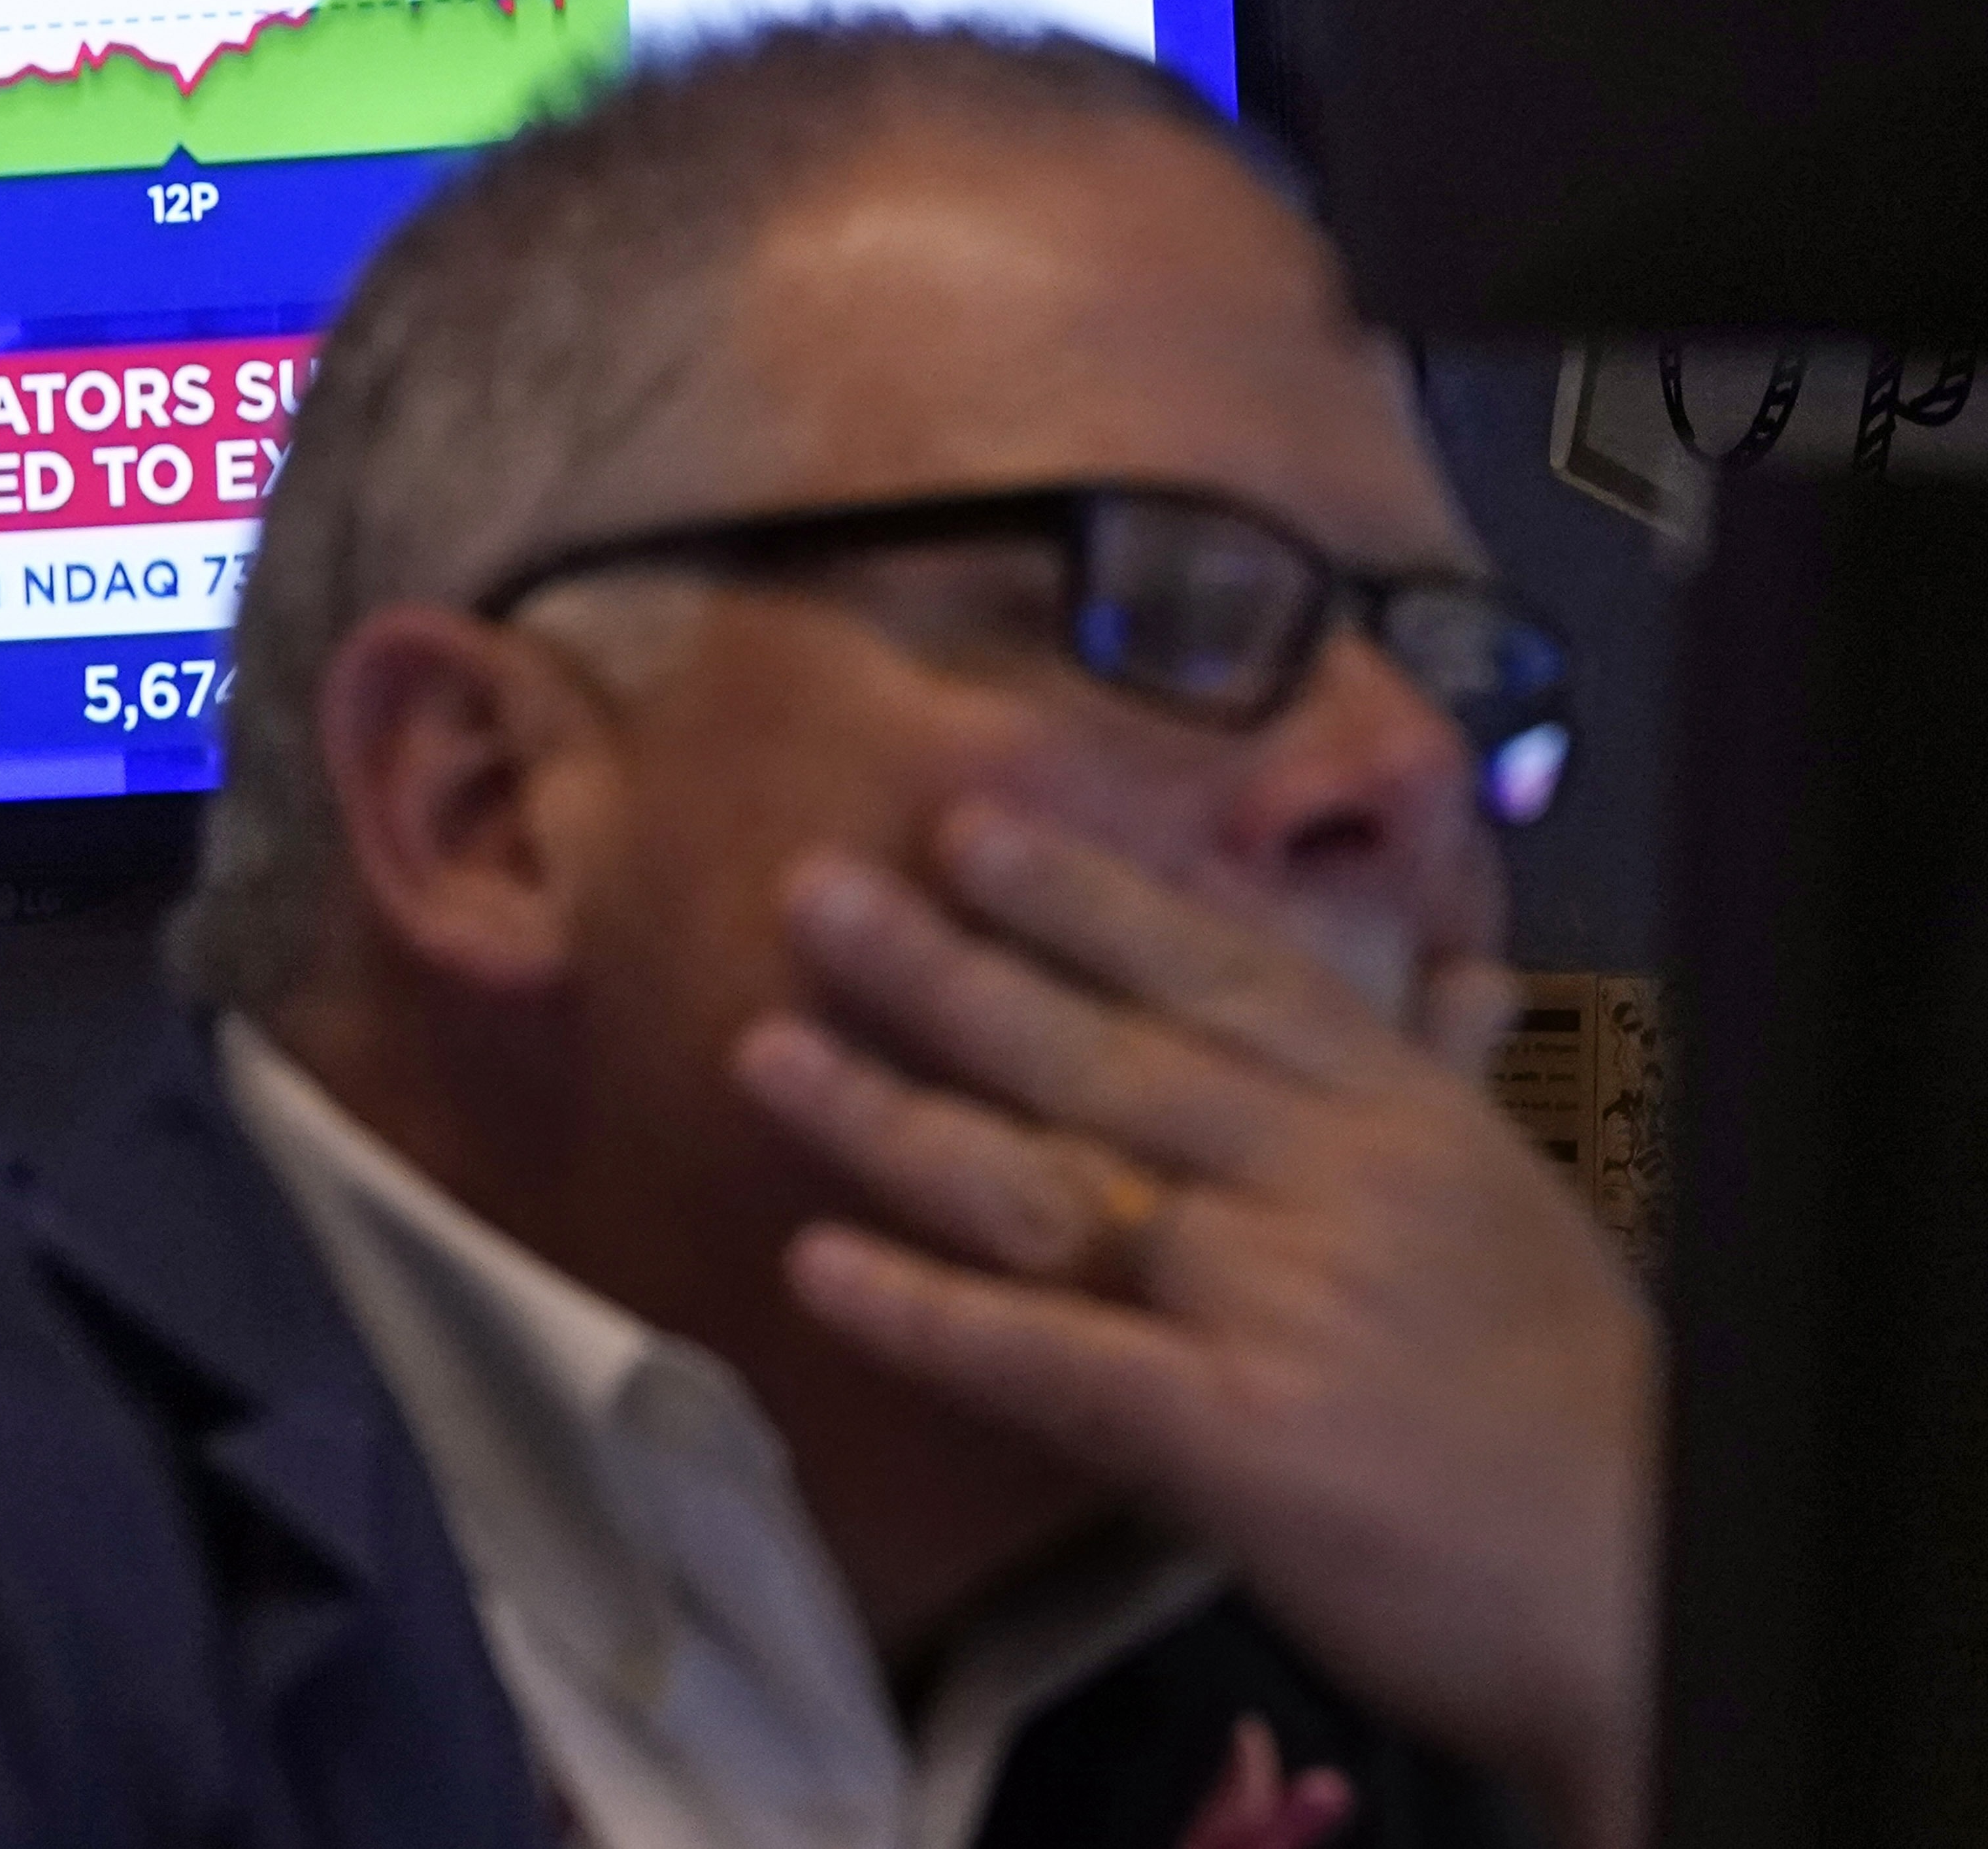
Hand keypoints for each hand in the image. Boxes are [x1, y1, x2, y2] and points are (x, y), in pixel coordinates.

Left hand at [733, 806, 1658, 1848]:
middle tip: (811, 895)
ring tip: (764, 1053)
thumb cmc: (1572, 1400)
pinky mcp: (1234, 1436)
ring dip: (891, 1118)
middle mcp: (1328, 1181)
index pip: (1216, 973)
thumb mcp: (1508, 1203)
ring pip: (1050, 1186)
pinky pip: (1048, 1357)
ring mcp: (1277, 1302)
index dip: (1082, 895)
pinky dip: (926, 1314)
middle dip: (945, 971)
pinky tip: (818, 1270)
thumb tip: (1448, 971)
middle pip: (1102, 1055)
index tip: (964, 826)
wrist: (1645, 1583)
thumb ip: (1437, 1081)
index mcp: (1396, 1114)